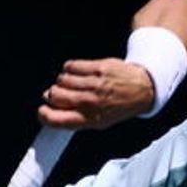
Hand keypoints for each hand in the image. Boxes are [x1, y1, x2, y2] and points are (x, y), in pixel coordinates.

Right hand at [37, 58, 154, 129]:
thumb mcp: (99, 121)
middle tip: (61, 94)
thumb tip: (49, 103)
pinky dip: (70, 69)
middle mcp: (91, 102)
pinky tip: (78, 73)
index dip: (43, 114)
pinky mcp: (97, 68)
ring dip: (63, 81)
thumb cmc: (119, 106)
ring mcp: (95, 84)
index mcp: (90, 119)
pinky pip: (70, 66)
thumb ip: (74, 116)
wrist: (143, 88)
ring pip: (61, 80)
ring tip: (74, 83)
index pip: (56, 119)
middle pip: (54, 96)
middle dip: (53, 94)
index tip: (43, 110)